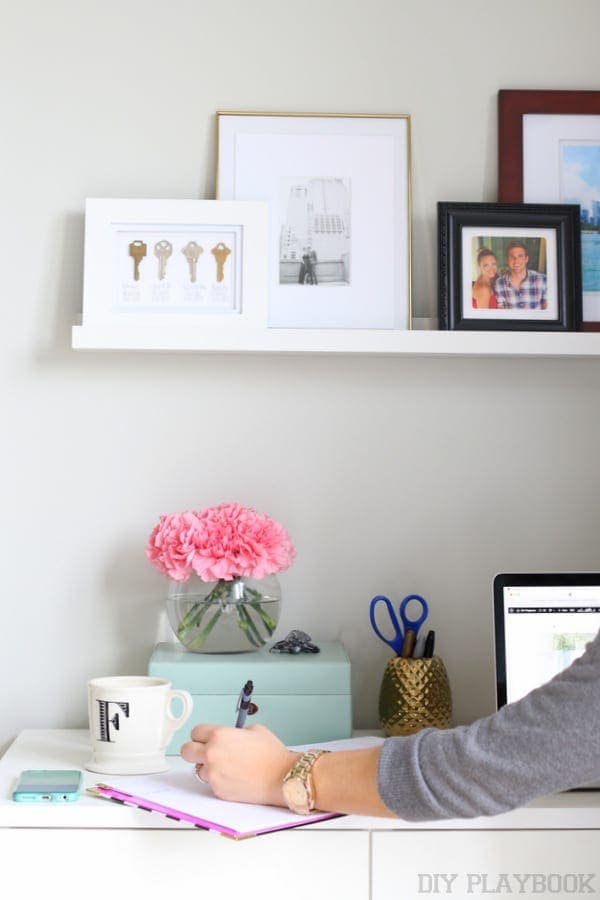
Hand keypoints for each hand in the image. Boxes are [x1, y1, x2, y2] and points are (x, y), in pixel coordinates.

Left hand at [181, 723, 299, 806]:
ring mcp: (214, 775)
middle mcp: (212, 755)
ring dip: (208, 767)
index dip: (202, 735)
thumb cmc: (271, 754)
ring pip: (199, 769)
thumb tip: (230, 737)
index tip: (206, 738)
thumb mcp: (254, 730)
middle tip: (204, 752)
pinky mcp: (219, 791)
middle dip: (194, 750)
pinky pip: (211, 784)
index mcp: (218, 735)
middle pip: (186, 751)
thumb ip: (235, 732)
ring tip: (227, 767)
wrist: (282, 776)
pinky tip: (235, 777)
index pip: (195, 732)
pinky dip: (219, 781)